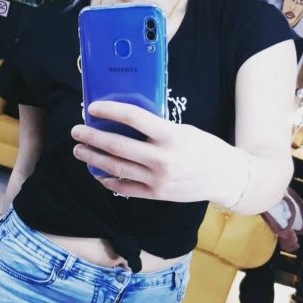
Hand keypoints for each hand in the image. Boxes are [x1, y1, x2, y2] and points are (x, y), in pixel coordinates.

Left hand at [71, 101, 228, 201]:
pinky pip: (126, 188)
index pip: (133, 117)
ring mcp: (158, 179)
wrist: (226, 177)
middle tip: (76, 131)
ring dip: (94, 158)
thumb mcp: (183, 130)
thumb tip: (125, 122)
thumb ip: (156, 128)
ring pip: (116, 168)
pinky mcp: (157, 194)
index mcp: (170, 135)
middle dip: (92, 137)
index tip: (93, 107)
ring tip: (79, 150)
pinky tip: (97, 173)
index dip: (110, 110)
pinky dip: (108, 180)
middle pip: (118, 145)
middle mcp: (162, 158)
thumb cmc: (205, 147)